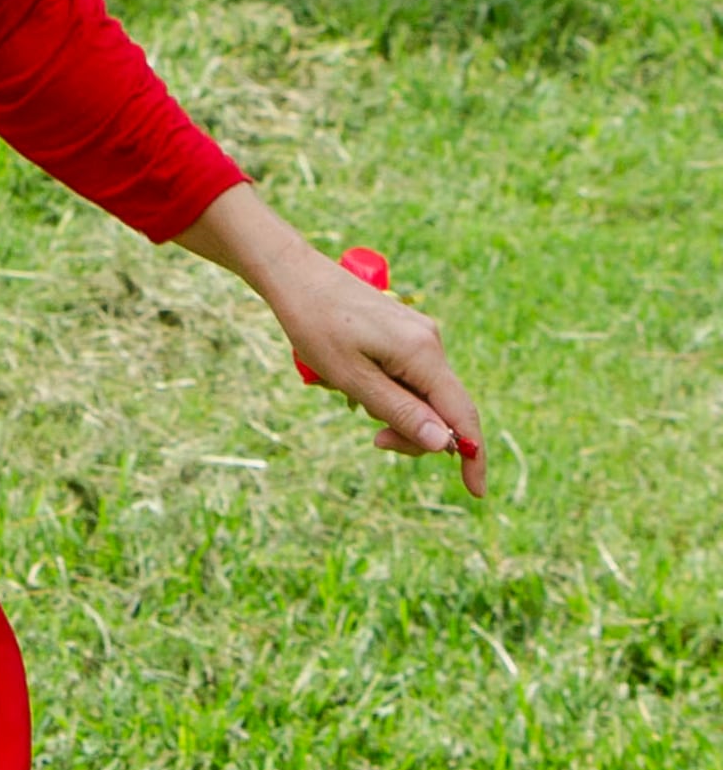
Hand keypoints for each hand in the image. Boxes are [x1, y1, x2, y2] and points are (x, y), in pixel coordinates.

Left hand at [269, 246, 486, 496]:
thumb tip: (445, 444)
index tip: (475, 492)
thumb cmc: (315, 326)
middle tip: (373, 439)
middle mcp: (431, 343)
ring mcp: (420, 336)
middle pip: (443, 409)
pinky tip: (356, 382)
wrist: (294, 277)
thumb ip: (400, 412)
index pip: (463, 415)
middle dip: (414, 433)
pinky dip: (389, 392)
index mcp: (423, 354)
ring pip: (423, 395)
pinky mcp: (406, 333)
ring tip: (351, 396)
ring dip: (394, 410)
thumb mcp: (352, 378)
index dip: (471, 456)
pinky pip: (409, 377)